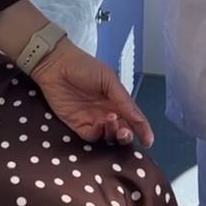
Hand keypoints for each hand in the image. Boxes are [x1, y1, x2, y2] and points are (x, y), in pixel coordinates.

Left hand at [34, 41, 153, 147]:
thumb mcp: (109, 79)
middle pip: (122, 131)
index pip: (133, 118)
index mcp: (117, 100)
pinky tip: (99, 123)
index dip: (142, 129)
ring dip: (113, 133)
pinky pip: (91, 136)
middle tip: (125, 132)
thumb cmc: (84, 67)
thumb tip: (138, 120)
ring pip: (108, 136)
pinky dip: (98, 134)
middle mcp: (107, 112)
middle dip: (127, 135)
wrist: (56, 65)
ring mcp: (92, 119)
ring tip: (111, 120)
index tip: (149, 141)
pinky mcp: (77, 125)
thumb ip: (123, 100)